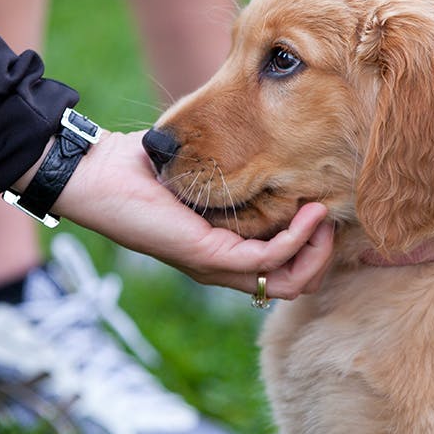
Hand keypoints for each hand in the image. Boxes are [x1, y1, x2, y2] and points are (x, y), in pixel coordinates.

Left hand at [54, 130, 334, 298]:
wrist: (100, 175)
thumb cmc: (142, 168)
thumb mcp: (202, 171)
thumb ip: (235, 173)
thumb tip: (268, 149)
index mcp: (224, 252)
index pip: (284, 270)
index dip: (314, 248)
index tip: (327, 211)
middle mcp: (224, 267)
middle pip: (296, 285)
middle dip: (324, 255)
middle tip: (332, 218)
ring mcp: (217, 266)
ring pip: (290, 281)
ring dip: (318, 249)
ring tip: (325, 214)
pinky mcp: (209, 256)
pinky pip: (270, 258)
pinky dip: (298, 237)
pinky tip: (308, 211)